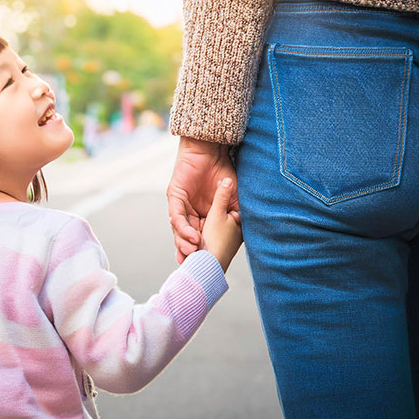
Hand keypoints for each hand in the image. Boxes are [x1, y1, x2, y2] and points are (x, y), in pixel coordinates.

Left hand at [167, 137, 239, 263]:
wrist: (213, 150)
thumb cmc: (225, 173)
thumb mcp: (234, 200)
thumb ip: (236, 217)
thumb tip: (243, 237)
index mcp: (204, 217)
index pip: (201, 238)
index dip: (203, 252)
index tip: (208, 267)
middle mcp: (190, 214)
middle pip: (187, 237)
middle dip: (190, 252)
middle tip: (194, 266)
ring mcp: (181, 206)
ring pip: (180, 230)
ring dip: (185, 242)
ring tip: (193, 252)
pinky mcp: (175, 197)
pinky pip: (176, 216)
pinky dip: (182, 227)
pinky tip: (191, 236)